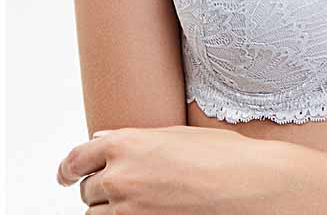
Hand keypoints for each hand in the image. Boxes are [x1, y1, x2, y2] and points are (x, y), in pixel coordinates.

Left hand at [55, 124, 290, 213]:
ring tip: (135, 203)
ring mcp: (128, 210)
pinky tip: (141, 211)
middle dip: (98, 189)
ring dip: (108, 211)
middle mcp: (119, 176)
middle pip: (86, 190)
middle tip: (120, 187)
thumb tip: (102, 141)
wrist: (247, 185)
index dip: (67, 168)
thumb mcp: (173, 135)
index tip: (66, 174)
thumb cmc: (220, 156)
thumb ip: (132, 139)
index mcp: (126, 144)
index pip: (77, 158)